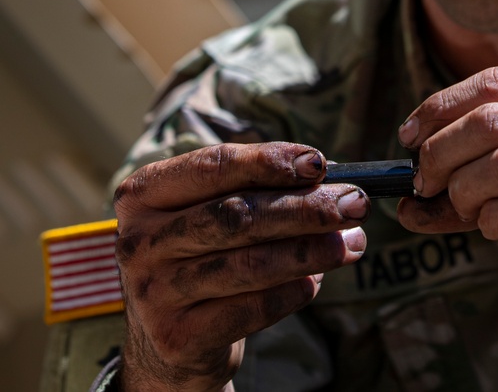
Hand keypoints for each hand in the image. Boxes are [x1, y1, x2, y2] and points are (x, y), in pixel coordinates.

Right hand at [112, 142, 368, 391]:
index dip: (270, 161)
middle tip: (354, 204)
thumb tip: (331, 180)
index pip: (214, 165)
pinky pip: (250, 309)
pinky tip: (317, 281)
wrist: (168, 339)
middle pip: (237, 214)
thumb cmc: (203, 255)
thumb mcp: (213, 212)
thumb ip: (260, 190)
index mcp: (145, 194)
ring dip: (312, 250)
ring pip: (249, 263)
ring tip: (354, 242)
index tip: (318, 163)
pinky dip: (292, 292)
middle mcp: (140, 241)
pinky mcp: (177, 337)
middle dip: (305, 207)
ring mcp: (154, 292)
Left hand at [395, 66, 497, 321]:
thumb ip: (490, 175)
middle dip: (440, 153)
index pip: (497, 82)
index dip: (441, 106)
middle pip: (493, 120)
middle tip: (425, 183)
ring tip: (463, 209)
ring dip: (464, 192)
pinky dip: (495, 221)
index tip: (409, 135)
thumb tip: (407, 203)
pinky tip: (495, 227)